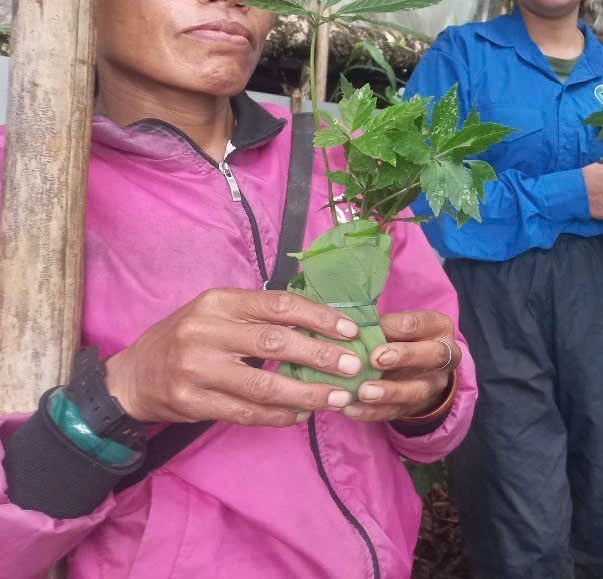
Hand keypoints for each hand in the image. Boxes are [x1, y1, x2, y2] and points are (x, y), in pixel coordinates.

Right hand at [104, 289, 367, 427]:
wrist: (132, 376)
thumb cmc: (188, 339)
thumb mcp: (216, 314)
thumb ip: (259, 316)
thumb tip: (323, 325)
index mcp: (218, 302)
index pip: (279, 305)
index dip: (319, 317)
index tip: (351, 330)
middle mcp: (205, 332)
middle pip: (275, 343)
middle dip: (321, 356)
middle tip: (353, 367)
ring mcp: (196, 369)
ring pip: (263, 385)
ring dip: (307, 393)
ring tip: (338, 398)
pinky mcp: (190, 403)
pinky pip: (245, 412)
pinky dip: (278, 415)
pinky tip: (301, 415)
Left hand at [342, 310, 461, 422]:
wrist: (415, 370)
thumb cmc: (400, 338)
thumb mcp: (396, 325)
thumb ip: (381, 325)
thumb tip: (354, 326)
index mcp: (439, 327)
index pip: (422, 323)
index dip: (397, 326)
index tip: (371, 328)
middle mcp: (445, 356)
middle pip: (434, 355)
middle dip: (404, 356)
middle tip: (375, 358)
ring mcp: (434, 385)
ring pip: (418, 390)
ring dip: (389, 392)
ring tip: (363, 391)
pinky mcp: (416, 407)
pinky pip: (396, 411)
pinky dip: (371, 411)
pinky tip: (351, 408)